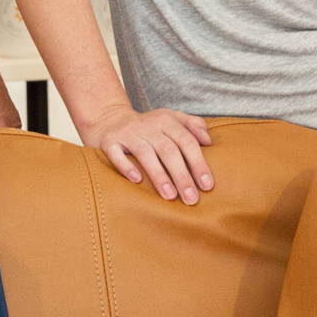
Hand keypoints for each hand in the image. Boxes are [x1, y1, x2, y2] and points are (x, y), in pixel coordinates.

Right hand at [82, 105, 215, 202]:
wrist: (108, 118)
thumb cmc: (147, 126)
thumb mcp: (171, 118)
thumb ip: (193, 125)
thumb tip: (208, 141)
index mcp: (166, 121)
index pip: (186, 141)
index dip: (198, 163)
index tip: (207, 186)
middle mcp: (147, 126)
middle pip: (168, 150)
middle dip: (181, 175)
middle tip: (191, 198)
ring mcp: (127, 133)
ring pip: (145, 153)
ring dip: (158, 175)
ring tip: (170, 196)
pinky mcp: (109, 142)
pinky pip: (117, 154)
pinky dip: (127, 166)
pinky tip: (137, 180)